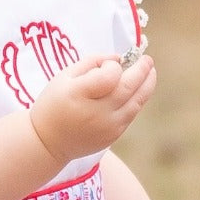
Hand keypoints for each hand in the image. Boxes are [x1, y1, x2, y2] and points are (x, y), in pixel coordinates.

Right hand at [30, 53, 156, 165]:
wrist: (48, 141)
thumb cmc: (55, 103)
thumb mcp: (64, 76)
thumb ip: (91, 62)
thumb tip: (117, 58)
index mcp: (78, 94)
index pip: (108, 77)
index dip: (114, 66)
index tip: (111, 63)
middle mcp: (96, 112)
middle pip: (127, 88)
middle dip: (141, 71)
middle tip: (148, 60)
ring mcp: (107, 127)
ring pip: (136, 103)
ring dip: (147, 86)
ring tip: (151, 72)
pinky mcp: (114, 136)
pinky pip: (131, 114)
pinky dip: (137, 100)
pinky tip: (139, 89)